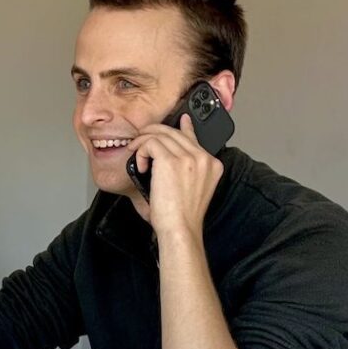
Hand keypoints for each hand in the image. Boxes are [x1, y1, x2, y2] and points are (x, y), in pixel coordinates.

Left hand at [128, 114, 222, 236]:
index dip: (185, 127)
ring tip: (135, 152)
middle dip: (154, 133)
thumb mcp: (192, 190)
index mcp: (212, 165)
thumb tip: (168, 156)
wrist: (180, 229)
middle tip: (141, 139)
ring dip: (143, 142)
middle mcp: (203, 158)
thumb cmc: (182, 216)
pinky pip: (150, 143)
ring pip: (160, 135)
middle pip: (175, 132)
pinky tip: (140, 164)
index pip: (196, 138)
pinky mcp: (171, 161)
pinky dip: (140, 151)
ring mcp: (189, 158)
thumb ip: (188, 171)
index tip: (182, 119)